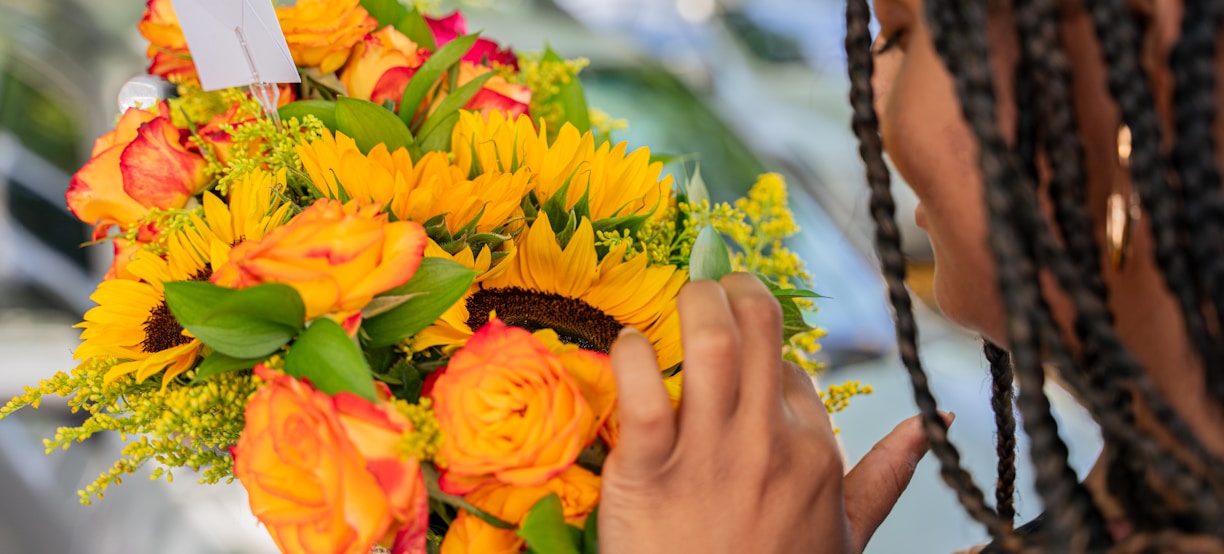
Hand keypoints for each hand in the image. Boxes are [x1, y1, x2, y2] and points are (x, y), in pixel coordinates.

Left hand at [598, 273, 939, 553]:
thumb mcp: (844, 537)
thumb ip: (885, 478)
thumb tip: (928, 426)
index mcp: (816, 454)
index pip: (791, 367)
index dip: (763, 350)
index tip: (740, 356)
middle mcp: (769, 442)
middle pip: (761, 328)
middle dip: (736, 289)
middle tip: (713, 288)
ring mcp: (710, 454)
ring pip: (713, 340)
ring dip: (695, 302)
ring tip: (681, 300)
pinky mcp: (648, 470)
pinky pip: (642, 389)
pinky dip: (633, 353)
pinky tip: (629, 345)